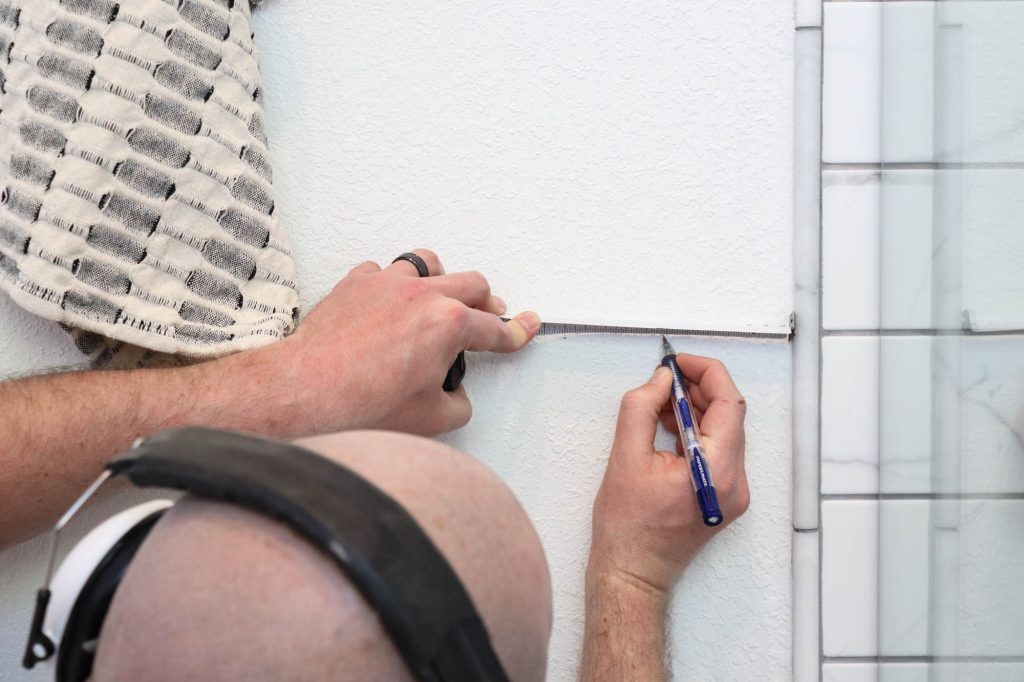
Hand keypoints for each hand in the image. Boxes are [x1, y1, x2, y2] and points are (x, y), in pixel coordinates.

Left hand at [260, 248, 539, 435]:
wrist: (304, 391)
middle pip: (472, 284)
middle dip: (487, 302)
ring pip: (429, 263)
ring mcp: (386, 283)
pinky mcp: (354, 283)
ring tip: (441, 296)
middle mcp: (421, 295)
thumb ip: (456, 404)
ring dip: (443, 280)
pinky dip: (395, 283)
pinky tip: (391, 301)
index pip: (495, 329)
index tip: (525, 326)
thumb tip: (453, 396)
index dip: (516, 332)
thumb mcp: (429, 421)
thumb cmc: (359, 404)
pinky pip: (384, 270)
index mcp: (448, 325)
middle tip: (488, 317)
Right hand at [588, 354, 748, 600]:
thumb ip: (642, 408)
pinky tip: (669, 426)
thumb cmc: (628, 528)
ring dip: (696, 409)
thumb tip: (660, 379)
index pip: (729, 403)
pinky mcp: (723, 496)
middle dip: (698, 389)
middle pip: (729, 415)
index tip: (678, 362)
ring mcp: (733, 492)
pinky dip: (696, 431)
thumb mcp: (625, 457)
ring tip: (660, 403)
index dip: (705, 373)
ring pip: (724, 431)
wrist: (633, 573)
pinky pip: (717, 449)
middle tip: (664, 378)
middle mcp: (735, 482)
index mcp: (717, 471)